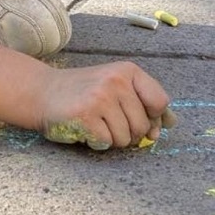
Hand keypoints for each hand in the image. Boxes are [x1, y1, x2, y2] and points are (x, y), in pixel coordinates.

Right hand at [38, 61, 176, 149]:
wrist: (43, 92)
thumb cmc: (85, 92)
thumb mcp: (117, 86)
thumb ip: (145, 101)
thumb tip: (171, 123)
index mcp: (128, 71)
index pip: (160, 101)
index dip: (154, 118)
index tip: (139, 119)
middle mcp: (116, 80)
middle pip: (143, 125)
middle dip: (129, 132)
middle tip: (108, 121)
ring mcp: (100, 97)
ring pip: (126, 138)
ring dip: (112, 139)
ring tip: (97, 123)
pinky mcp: (85, 115)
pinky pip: (106, 143)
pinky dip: (97, 142)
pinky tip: (85, 128)